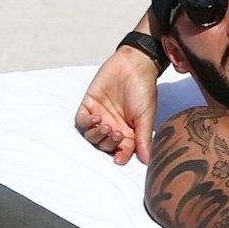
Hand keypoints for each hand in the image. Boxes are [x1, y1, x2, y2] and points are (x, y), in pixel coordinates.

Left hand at [75, 45, 161, 165]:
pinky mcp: (88, 106)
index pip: (122, 150)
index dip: (120, 156)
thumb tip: (148, 160)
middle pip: (104, 145)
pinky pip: (81, 121)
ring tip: (106, 126)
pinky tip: (96, 117)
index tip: (119, 159)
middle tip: (117, 133)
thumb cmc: (144, 90)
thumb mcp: (147, 116)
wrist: (133, 66)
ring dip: (96, 135)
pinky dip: (86, 123)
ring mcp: (100, 117)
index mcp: (130, 131)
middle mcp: (114, 126)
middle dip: (109, 143)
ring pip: (91, 136)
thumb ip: (143, 138)